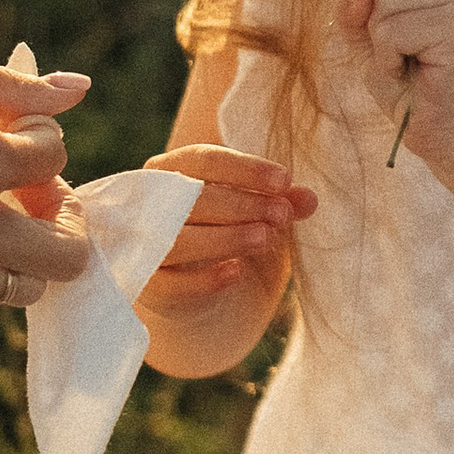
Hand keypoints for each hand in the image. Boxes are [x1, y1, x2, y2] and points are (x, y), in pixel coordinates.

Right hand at [138, 144, 315, 318]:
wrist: (206, 293)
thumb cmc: (230, 234)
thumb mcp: (259, 215)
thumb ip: (281, 204)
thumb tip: (309, 199)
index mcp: (173, 170)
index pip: (204, 160)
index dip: (245, 169)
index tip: (285, 181)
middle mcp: (149, 202)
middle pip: (192, 197)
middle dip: (242, 204)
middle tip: (284, 215)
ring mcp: (144, 244)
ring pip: (177, 239)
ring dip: (224, 237)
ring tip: (265, 238)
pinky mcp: (148, 286)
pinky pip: (169, 283)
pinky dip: (202, 279)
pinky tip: (236, 273)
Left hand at [341, 0, 453, 171]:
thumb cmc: (417, 90)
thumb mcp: (373, 35)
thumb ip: (357, 0)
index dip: (374, 3)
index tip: (407, 39)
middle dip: (379, 22)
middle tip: (411, 57)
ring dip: (384, 43)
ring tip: (415, 66)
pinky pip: (390, 29)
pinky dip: (389, 60)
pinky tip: (418, 76)